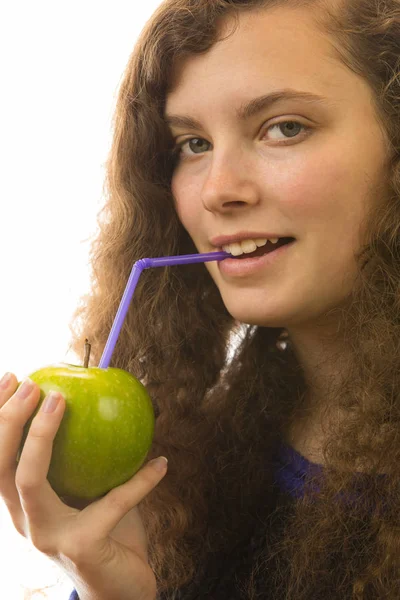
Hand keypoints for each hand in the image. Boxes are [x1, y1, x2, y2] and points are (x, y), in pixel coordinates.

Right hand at [0, 373, 166, 599]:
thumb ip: (94, 458)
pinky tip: (162, 464)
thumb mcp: (95, 491)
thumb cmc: (108, 535)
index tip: (14, 378)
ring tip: (61, 400)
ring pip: (30, 480)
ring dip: (41, 436)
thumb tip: (112, 406)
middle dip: (9, 421)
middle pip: (0, 467)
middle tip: (32, 384)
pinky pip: (114, 502)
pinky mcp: (82, 547)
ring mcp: (49, 537)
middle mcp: (27, 522)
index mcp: (26, 506)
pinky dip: (141, 481)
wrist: (120, 593)